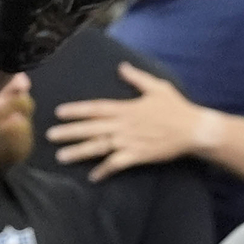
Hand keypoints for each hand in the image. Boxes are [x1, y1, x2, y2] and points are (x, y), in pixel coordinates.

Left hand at [50, 64, 211, 178]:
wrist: (194, 129)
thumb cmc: (176, 108)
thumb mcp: (157, 87)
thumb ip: (137, 78)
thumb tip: (122, 66)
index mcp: (126, 108)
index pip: (96, 108)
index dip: (77, 110)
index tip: (59, 112)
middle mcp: (124, 125)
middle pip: (91, 128)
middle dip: (69, 132)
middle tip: (49, 135)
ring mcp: (130, 141)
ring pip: (99, 147)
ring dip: (79, 152)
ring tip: (61, 156)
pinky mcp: (138, 155)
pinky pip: (117, 164)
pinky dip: (105, 170)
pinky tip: (93, 177)